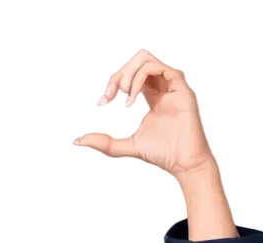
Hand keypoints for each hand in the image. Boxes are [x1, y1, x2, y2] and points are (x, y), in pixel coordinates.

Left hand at [71, 49, 213, 178]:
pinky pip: (160, 68)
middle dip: (121, 73)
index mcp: (149, 96)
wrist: (182, 162)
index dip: (115, 81)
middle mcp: (160, 87)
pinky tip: (133, 97)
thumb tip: (80, 141)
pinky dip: (142, 77)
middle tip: (111, 94)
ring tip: (122, 93)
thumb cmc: (160, 154)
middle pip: (138, 61)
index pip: (131, 75)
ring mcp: (171, 86)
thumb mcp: (127, 147)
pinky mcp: (181, 88)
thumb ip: (106, 143)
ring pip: (148, 59)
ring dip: (130, 72)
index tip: (105, 99)